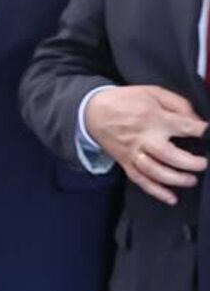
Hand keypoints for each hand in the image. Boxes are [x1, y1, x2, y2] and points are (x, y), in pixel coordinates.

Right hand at [86, 85, 208, 206]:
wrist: (92, 111)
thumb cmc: (125, 100)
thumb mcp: (153, 92)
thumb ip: (179, 104)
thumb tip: (197, 120)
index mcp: (154, 117)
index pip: (185, 127)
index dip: (204, 132)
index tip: (209, 135)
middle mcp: (144, 137)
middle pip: (170, 155)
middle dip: (191, 163)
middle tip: (203, 164)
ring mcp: (134, 152)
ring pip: (155, 171)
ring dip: (176, 179)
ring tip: (191, 179)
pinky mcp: (125, 162)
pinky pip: (140, 180)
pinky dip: (156, 191)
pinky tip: (171, 198)